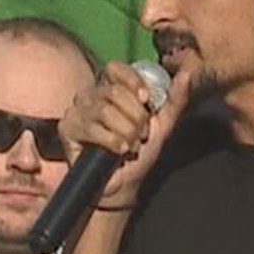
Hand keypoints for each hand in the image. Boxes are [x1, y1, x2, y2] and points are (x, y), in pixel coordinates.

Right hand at [60, 62, 194, 210]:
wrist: (125, 185)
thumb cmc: (140, 153)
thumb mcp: (163, 125)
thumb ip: (175, 99)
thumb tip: (186, 74)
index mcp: (112, 89)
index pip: (116, 68)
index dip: (132, 81)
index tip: (146, 100)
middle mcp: (91, 95)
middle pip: (113, 91)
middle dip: (135, 117)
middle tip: (140, 136)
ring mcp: (76, 111)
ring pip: (104, 109)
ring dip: (125, 131)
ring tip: (130, 146)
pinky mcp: (67, 129)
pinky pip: (91, 127)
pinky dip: (112, 141)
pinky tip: (119, 152)